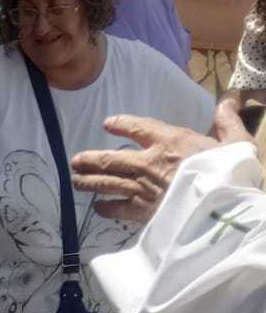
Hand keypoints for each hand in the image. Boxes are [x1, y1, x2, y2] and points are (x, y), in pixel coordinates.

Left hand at [70, 100, 250, 222]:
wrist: (221, 208)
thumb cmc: (230, 173)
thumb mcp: (236, 143)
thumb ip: (227, 121)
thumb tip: (228, 101)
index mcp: (170, 141)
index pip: (139, 127)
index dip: (122, 124)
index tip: (108, 124)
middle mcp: (150, 162)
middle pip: (111, 159)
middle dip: (91, 159)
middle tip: (76, 161)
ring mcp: (143, 187)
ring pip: (108, 182)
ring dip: (90, 181)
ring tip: (76, 180)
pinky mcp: (143, 211)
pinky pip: (118, 209)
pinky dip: (107, 208)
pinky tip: (98, 208)